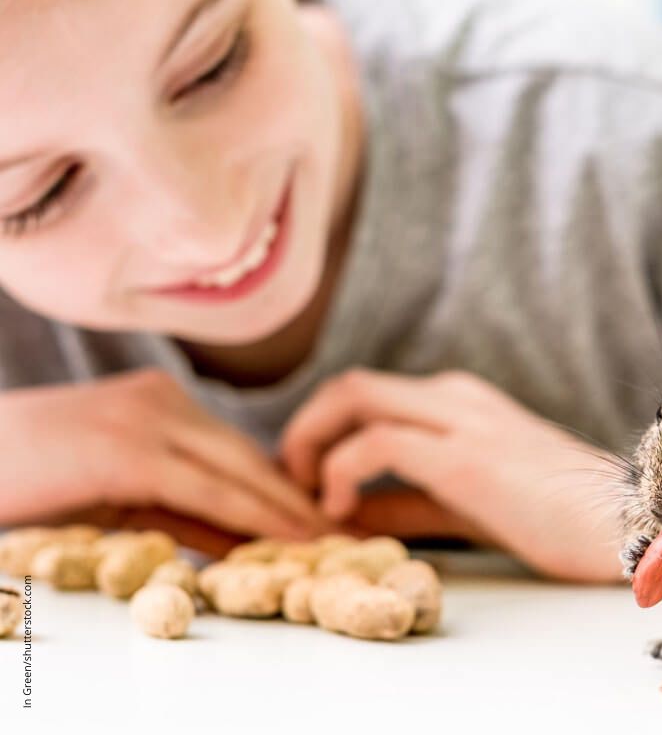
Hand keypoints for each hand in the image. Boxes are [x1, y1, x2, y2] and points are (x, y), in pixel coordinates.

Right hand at [0, 369, 329, 539]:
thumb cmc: (26, 481)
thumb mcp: (114, 493)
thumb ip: (177, 510)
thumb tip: (238, 542)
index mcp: (160, 402)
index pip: (235, 450)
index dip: (282, 486)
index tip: (323, 517)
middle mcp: (163, 400)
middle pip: (248, 456)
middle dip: (298, 497)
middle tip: (347, 531)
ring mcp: (147, 419)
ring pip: (237, 470)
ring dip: (287, 509)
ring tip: (331, 541)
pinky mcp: (130, 452)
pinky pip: (207, 490)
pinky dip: (252, 517)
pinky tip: (287, 540)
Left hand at [280, 369, 628, 581]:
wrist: (627, 528)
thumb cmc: (558, 522)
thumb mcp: (467, 507)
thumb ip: (406, 503)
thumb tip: (344, 514)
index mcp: (460, 403)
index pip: (370, 397)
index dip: (322, 435)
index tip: (304, 484)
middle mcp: (456, 397)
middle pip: (350, 385)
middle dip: (305, 429)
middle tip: (292, 483)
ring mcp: (461, 419)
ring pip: (353, 395)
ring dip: (311, 443)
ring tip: (308, 496)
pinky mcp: (464, 455)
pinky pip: (375, 443)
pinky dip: (340, 472)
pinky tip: (340, 511)